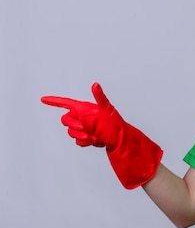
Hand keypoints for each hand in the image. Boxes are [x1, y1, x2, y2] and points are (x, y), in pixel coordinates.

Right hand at [42, 83, 162, 188]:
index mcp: (83, 108)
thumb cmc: (114, 120)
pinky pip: (77, 141)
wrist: (118, 137)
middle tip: (83, 128)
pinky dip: (84, 142)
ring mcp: (81, 128)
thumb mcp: (107, 108)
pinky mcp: (84, 138)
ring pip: (71, 132)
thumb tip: (95, 85)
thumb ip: (100, 97)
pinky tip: (94, 140)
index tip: (43, 99)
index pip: (66, 103)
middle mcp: (80, 117)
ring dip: (79, 135)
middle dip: (72, 124)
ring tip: (92, 137)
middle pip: (65, 120)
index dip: (54, 101)